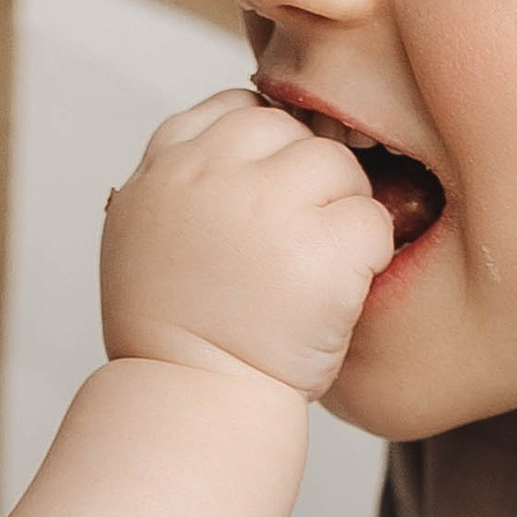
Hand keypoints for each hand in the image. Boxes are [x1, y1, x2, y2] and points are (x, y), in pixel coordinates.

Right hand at [101, 87, 393, 394]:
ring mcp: (267, 205)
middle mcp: (212, 172)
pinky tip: (333, 301)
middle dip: (306, 184)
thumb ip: (182, 181)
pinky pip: (373, 221)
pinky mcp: (320, 248)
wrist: (190, 406)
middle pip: (294, 133)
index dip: (266, 154)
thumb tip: (237, 147)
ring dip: (340, 218)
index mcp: (165, 166)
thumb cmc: (173, 338)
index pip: (237, 110)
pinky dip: (367, 261)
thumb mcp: (142, 236)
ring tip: (311, 277)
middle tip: (294, 252)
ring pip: (338, 168)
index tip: (268, 205)